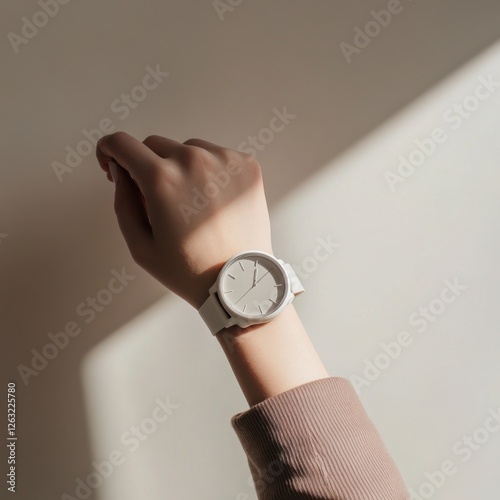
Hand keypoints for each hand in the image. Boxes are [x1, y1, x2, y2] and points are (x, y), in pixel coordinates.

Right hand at [96, 132, 273, 308]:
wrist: (239, 280)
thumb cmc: (191, 270)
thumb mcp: (141, 245)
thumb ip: (123, 201)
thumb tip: (121, 169)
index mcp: (162, 180)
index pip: (122, 143)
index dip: (109, 151)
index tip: (112, 163)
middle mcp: (194, 161)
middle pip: (154, 145)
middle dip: (146, 166)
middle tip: (155, 198)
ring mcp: (225, 160)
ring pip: (187, 149)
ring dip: (179, 167)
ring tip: (190, 203)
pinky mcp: (247, 165)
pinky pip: (216, 156)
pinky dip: (209, 171)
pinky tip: (212, 200)